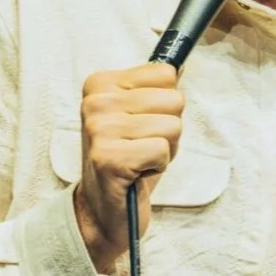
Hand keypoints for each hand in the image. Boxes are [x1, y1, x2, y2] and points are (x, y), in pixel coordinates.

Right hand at [74, 63, 184, 271]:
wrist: (102, 210)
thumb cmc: (127, 162)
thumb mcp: (140, 117)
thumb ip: (157, 90)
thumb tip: (181, 64)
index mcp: (100, 83)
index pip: (166, 74)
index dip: (165, 106)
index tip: (142, 126)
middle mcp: (95, 102)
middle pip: (174, 100)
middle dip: (168, 130)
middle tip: (142, 148)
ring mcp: (99, 129)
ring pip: (172, 126)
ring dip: (163, 150)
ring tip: (139, 161)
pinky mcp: (108, 157)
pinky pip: (162, 150)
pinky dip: (157, 167)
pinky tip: (136, 174)